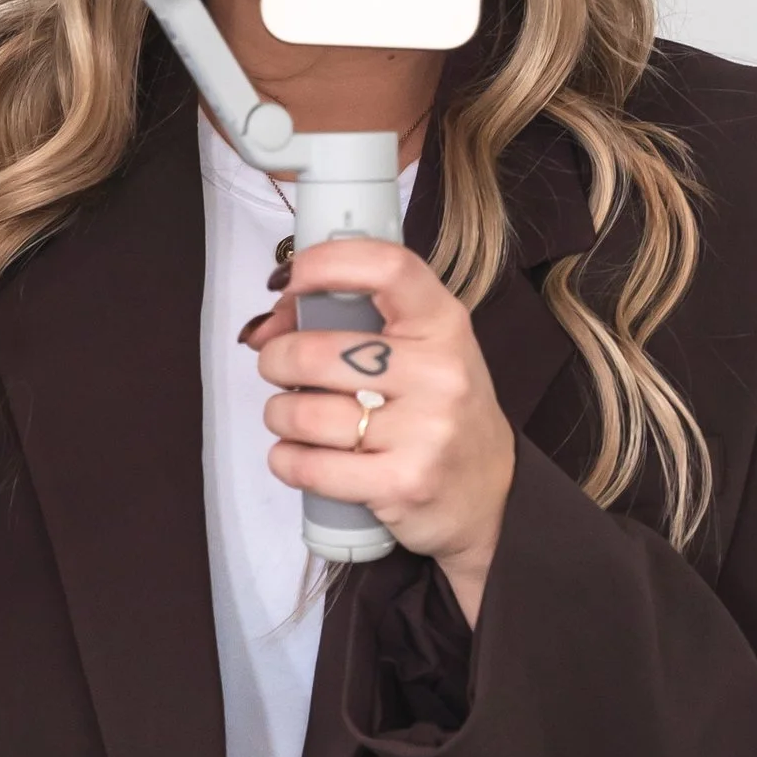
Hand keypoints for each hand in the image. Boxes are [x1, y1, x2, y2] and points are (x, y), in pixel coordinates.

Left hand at [247, 239, 515, 622]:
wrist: (490, 492)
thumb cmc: (439, 409)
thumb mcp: (422, 349)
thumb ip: (355, 323)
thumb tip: (266, 326)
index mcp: (444, 324)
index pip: (387, 267)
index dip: (325, 263)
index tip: (291, 281)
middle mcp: (440, 373)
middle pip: (317, 352)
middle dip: (276, 359)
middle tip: (277, 367)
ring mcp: (425, 432)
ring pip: (304, 413)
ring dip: (279, 414)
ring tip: (291, 416)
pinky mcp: (403, 484)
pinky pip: (310, 467)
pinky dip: (286, 460)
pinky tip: (296, 455)